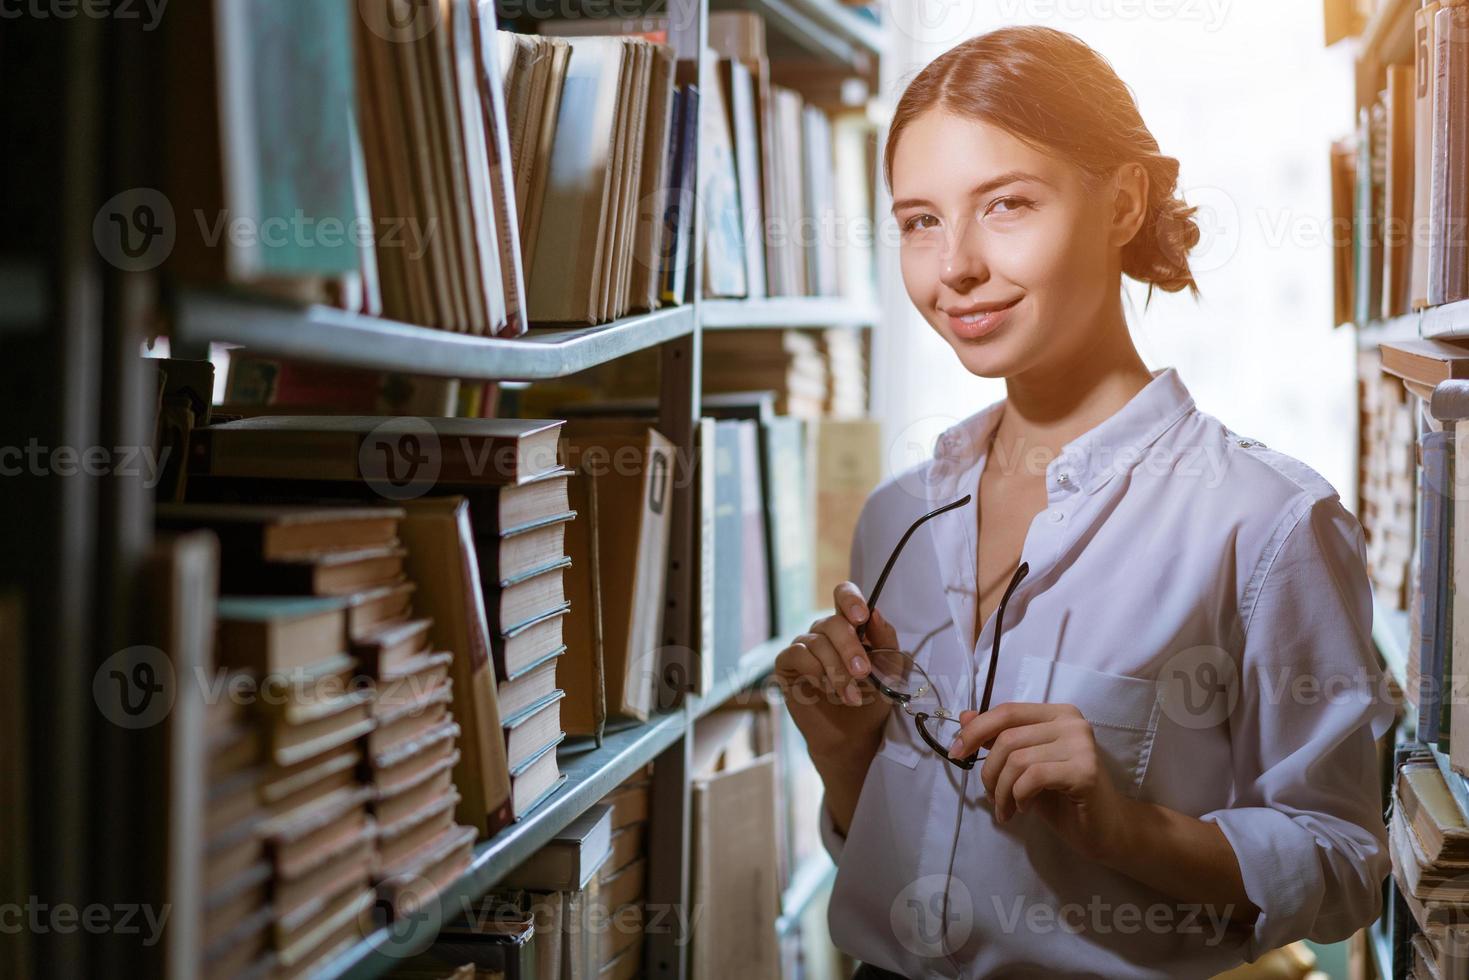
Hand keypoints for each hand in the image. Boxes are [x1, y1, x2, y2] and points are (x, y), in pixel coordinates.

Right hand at [774, 581, 893, 762]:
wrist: (855, 736)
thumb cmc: (874, 699)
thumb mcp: (891, 668)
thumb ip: (886, 639)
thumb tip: (874, 613)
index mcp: (850, 626)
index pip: (843, 595)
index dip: (850, 599)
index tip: (861, 617)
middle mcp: (824, 632)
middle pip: (832, 622)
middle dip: (849, 649)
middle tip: (863, 673)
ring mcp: (804, 647)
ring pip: (816, 643)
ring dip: (837, 672)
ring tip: (851, 697)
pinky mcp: (787, 664)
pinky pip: (797, 654)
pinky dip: (815, 673)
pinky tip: (826, 690)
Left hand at [950, 702, 1133, 861]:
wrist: (1106, 830)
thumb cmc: (1063, 798)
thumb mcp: (1024, 766)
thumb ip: (998, 739)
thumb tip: (964, 716)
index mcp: (1057, 713)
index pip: (1006, 711)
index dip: (975, 730)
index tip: (956, 753)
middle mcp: (1072, 722)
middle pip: (1007, 737)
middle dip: (988, 771)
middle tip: (989, 797)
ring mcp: (1081, 744)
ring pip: (1017, 760)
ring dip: (1001, 790)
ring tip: (1005, 808)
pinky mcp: (1084, 770)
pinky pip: (1032, 777)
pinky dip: (1018, 796)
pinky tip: (1023, 808)